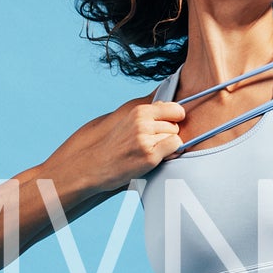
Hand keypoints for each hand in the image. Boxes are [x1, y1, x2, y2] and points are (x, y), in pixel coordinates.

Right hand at [53, 93, 184, 199]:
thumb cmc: (116, 147)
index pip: (175, 108)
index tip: (168, 127)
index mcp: (139, 111)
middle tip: (153, 145)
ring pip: (176, 136)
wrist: (95, 166)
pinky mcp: (149, 156)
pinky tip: (156, 159)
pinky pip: (175, 147)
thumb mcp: (130, 122)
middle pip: (177, 125)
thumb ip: (151, 114)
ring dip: (169, 146)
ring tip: (151, 152)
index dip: (176, 119)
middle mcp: (142, 122)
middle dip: (170, 135)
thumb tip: (176, 107)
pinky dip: (171, 154)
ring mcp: (145, 138)